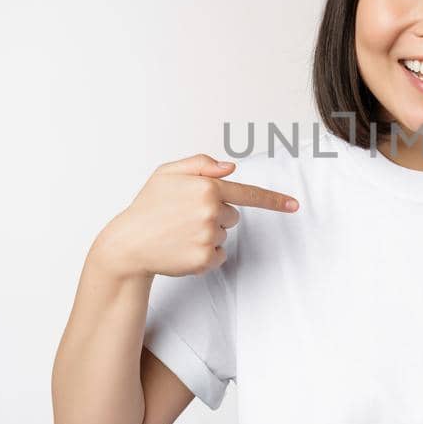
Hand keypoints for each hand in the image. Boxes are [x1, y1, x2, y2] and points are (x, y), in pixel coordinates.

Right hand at [92, 154, 298, 277]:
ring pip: (225, 235)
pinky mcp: (205, 259)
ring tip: (179, 233)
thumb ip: (201, 164)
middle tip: (184, 218)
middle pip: (233, 215)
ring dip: (208, 234)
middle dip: (215, 215)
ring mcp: (209, 236)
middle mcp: (211, 211)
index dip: (273, 200)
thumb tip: (231, 167)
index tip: (294, 205)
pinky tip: (182, 248)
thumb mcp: (167, 173)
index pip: (248, 193)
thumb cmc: (148, 206)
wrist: (128, 244)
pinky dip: (205, 254)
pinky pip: (219, 255)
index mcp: (206, 187)